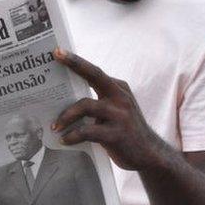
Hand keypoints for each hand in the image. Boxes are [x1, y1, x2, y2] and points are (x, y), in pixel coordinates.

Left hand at [52, 48, 170, 170]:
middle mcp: (120, 97)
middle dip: (74, 64)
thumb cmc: (125, 130)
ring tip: (55, 126)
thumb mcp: (117, 110)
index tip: (58, 51)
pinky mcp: (116, 134)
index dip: (76, 60)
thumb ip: (100, 101)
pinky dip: (73, 136)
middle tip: (55, 57)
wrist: (149, 153)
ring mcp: (119, 115)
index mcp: (119, 89)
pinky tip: (64, 140)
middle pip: (94, 75)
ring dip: (66, 116)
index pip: (95, 71)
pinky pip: (87, 131)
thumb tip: (66, 99)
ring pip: (86, 105)